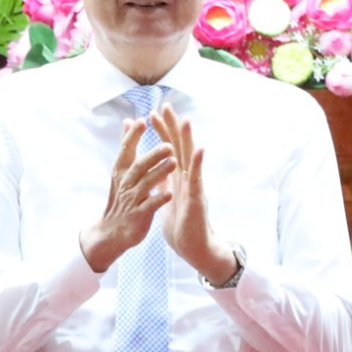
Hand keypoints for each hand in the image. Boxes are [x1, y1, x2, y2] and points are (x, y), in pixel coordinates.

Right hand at [78, 116, 175, 272]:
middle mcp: (125, 183)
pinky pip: (150, 206)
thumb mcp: (120, 170)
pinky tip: (169, 193)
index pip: (126, 150)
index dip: (133, 136)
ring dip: (159, 173)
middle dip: (152, 155)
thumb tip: (129, 120)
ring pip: (146, 184)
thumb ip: (127, 145)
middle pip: (138, 166)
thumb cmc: (121, 196)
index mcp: (121, 171)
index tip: (142, 121)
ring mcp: (132, 200)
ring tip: (173, 163)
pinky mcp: (139, 216)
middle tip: (168, 145)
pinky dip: (158, 199)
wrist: (111, 231)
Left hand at [149, 105, 238, 284]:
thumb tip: (158, 170)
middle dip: (172, 127)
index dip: (161, 131)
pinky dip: (198, 164)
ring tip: (185, 120)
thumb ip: (165, 183)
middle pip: (180, 147)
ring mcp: (194, 186)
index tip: (152, 113)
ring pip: (190, 159)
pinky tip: (199, 150)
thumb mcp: (168, 198)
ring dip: (188, 139)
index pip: (169, 149)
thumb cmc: (181, 224)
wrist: (192, 246)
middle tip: (165, 105)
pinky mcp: (197, 199)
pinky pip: (197, 179)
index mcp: (178, 177)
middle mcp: (188, 177)